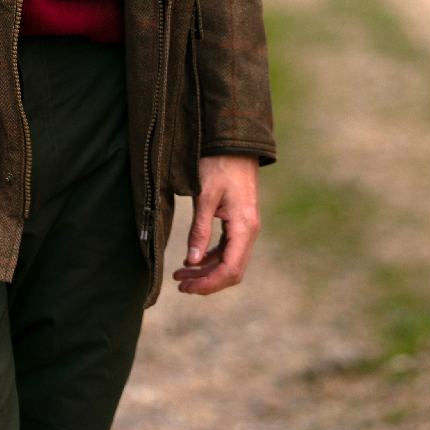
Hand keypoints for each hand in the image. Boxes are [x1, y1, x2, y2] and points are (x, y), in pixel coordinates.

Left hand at [171, 153, 260, 294]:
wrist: (234, 142)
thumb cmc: (219, 164)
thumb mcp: (205, 195)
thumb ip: (200, 229)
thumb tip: (192, 261)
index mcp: (244, 227)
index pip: (230, 270)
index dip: (209, 284)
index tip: (186, 288)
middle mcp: (250, 230)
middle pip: (231, 270)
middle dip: (206, 281)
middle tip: (179, 284)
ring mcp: (246, 226)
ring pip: (229, 260)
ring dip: (206, 270)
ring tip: (180, 274)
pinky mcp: (240, 220)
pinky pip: (228, 248)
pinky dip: (211, 257)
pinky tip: (192, 259)